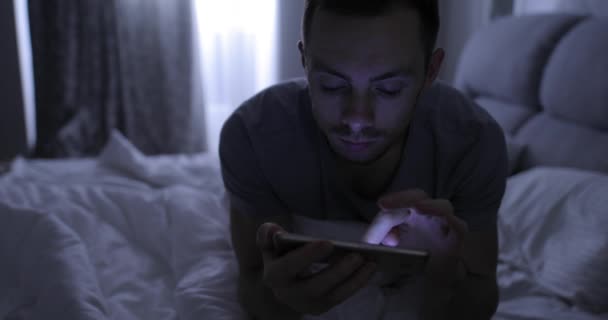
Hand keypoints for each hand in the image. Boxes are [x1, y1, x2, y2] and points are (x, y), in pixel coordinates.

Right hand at [256, 223, 376, 315]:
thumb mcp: (269, 244)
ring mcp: (307, 304)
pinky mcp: (321, 307)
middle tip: (357, 255)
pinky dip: (357, 283)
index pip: (289, 267)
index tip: (327, 243)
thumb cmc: (279, 257)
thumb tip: (273, 230)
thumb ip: (267, 235)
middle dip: (338, 271)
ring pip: (333, 295)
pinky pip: (342, 297)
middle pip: (315, 286)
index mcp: (273, 276)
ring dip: (354, 279)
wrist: (281, 283)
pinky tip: (370, 268)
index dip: (307, 255)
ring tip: (370, 262)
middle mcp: (289, 295)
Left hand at [364, 190, 467, 285]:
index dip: (391, 202)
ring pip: (443, 206)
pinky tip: (446, 221)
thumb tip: (366, 242)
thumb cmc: (411, 258)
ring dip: (431, 205)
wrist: (431, 278)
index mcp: (410, 213)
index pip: (400, 200)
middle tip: (384, 205)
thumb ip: (377, 239)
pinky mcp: (457, 241)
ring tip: (418, 208)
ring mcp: (444, 226)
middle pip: (419, 196)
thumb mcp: (387, 248)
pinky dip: (454, 223)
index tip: (379, 210)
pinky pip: (460, 227)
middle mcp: (428, 214)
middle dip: (403, 197)